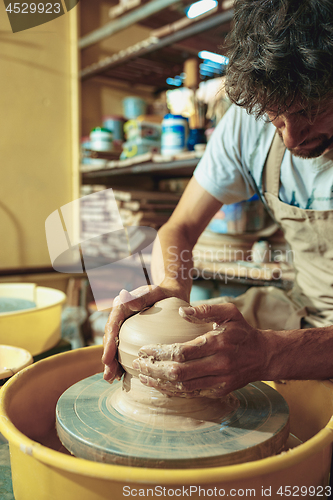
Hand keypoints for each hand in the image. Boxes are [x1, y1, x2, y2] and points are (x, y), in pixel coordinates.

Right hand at [102, 283, 187, 382]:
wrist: (171, 293)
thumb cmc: (163, 292)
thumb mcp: (153, 292)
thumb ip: (139, 297)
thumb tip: (123, 295)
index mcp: (121, 306)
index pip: (112, 325)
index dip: (109, 343)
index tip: (107, 359)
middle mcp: (120, 317)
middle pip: (111, 339)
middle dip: (108, 358)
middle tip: (108, 376)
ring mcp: (125, 326)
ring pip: (115, 345)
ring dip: (113, 362)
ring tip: (112, 379)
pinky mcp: (132, 333)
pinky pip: (124, 348)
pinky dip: (122, 360)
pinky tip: (122, 375)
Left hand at [132, 303, 269, 396]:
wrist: (263, 356)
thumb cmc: (242, 331)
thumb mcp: (230, 312)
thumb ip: (206, 310)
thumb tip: (183, 311)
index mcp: (218, 343)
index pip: (182, 352)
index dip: (160, 352)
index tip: (144, 349)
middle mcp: (218, 365)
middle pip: (178, 373)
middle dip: (154, 370)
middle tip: (138, 364)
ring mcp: (219, 381)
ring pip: (183, 387)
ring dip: (159, 383)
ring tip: (143, 375)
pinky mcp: (219, 391)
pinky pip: (191, 394)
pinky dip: (172, 391)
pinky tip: (159, 385)